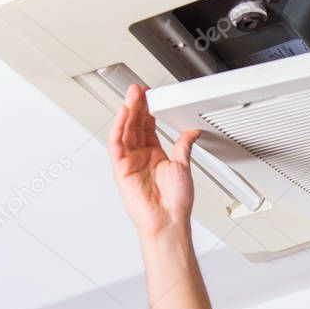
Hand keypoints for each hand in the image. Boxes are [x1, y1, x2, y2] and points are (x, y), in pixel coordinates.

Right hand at [107, 84, 202, 238]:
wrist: (169, 220)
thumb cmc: (175, 201)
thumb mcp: (183, 166)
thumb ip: (184, 146)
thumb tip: (192, 132)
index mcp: (155, 154)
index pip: (148, 126)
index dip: (148, 110)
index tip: (150, 95)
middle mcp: (140, 156)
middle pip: (135, 125)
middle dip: (136, 105)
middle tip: (138, 89)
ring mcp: (129, 162)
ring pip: (125, 131)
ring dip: (127, 111)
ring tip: (132, 95)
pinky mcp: (120, 169)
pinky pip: (116, 145)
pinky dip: (118, 128)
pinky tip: (123, 114)